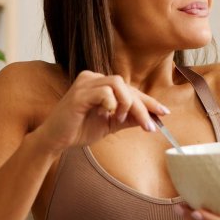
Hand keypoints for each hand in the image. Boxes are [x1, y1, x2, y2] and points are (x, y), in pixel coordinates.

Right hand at [31, 70, 169, 153]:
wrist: (55, 141)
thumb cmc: (79, 130)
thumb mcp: (110, 125)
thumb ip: (128, 118)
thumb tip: (151, 118)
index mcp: (99, 83)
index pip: (129, 89)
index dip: (148, 100)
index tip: (163, 113)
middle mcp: (92, 78)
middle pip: (127, 86)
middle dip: (142, 107)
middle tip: (150, 126)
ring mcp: (84, 83)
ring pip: (118, 84)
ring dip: (127, 104)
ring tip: (121, 120)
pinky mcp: (78, 94)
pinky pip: (104, 92)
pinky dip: (111, 104)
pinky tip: (105, 116)